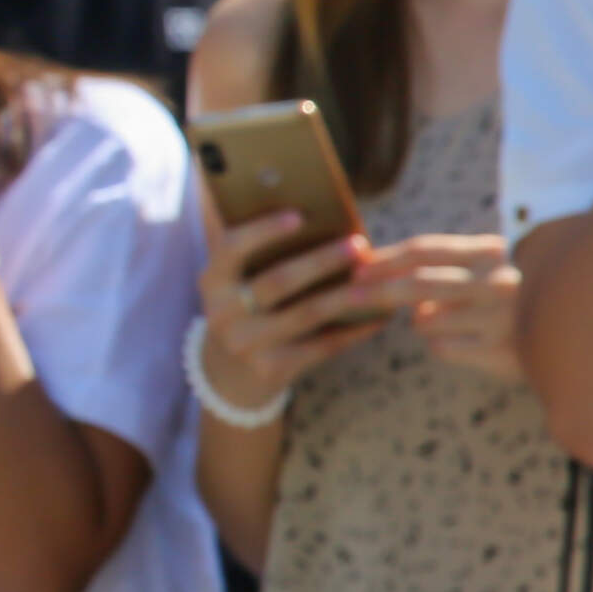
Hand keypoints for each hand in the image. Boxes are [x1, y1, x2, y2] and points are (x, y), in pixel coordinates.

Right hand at [190, 210, 388, 416]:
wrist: (228, 375)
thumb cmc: (246, 311)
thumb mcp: (237, 285)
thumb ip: (263, 259)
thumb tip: (325, 227)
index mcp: (213, 280)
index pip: (232, 247)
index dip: (263, 231)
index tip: (299, 215)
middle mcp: (223, 312)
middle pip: (280, 280)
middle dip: (323, 260)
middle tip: (358, 245)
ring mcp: (246, 344)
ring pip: (308, 313)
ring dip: (348, 294)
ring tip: (378, 281)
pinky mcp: (271, 369)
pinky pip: (323, 345)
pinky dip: (355, 330)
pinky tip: (379, 316)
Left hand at [359, 231, 522, 381]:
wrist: (571, 332)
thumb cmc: (510, 291)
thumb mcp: (484, 265)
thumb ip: (438, 262)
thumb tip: (371, 265)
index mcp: (490, 252)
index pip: (425, 250)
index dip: (384, 259)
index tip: (356, 268)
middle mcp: (497, 282)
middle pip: (418, 284)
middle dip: (376, 291)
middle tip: (347, 297)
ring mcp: (500, 319)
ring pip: (425, 321)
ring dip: (421, 322)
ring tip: (449, 320)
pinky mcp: (500, 353)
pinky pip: (441, 348)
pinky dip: (441, 344)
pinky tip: (467, 340)